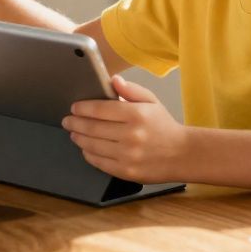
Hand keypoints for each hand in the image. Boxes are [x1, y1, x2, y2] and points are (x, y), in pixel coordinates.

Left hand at [62, 75, 187, 182]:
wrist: (183, 154)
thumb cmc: (164, 126)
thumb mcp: (151, 101)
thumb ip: (131, 89)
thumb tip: (113, 80)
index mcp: (136, 114)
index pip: (100, 109)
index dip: (83, 108)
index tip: (74, 107)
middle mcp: (131, 135)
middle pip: (92, 128)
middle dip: (75, 123)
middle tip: (67, 120)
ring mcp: (128, 155)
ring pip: (92, 145)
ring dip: (78, 138)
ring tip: (74, 133)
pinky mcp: (126, 171)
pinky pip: (99, 162)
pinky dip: (88, 153)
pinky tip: (85, 147)